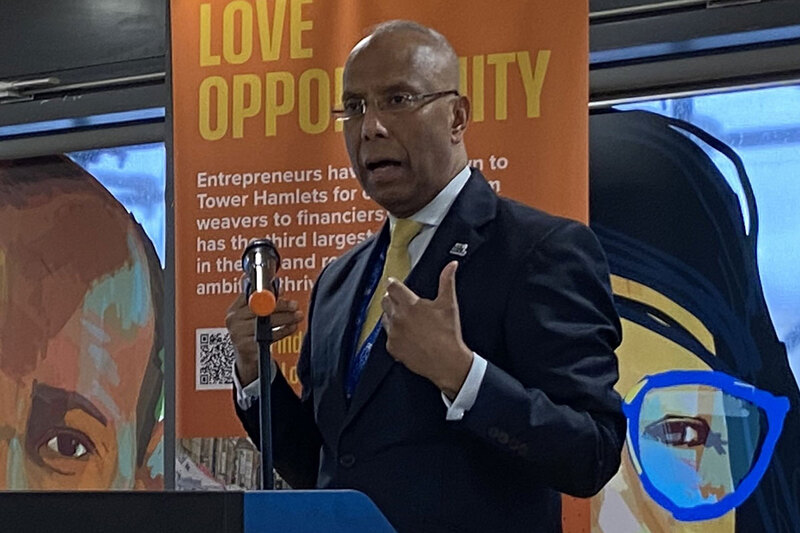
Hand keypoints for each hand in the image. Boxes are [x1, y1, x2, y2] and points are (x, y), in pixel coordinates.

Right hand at [225, 282, 303, 385]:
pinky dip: (284, 331)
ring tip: (298, 315)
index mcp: (235, 308)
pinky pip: (270, 336)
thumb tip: (279, 289)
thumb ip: (265, 301)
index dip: (268, 294)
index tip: (282, 292)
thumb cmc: (252, 330)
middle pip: (260, 309)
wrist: (246, 355)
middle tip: (295, 305)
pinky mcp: (248, 347)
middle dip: (281, 306)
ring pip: (267, 323)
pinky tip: (292, 327)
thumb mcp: (254, 314)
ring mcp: (239, 334)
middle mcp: (234, 320)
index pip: (252, 296)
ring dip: (286, 318)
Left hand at [381, 261, 472, 398]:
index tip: (395, 284)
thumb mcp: (449, 304)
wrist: (447, 361)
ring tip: (406, 319)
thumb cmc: (448, 334)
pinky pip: (388, 336)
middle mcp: (398, 318)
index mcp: (410, 304)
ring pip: (385, 318)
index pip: (392, 287)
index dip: (394, 284)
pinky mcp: (392, 347)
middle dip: (392, 298)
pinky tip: (406, 335)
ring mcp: (394, 333)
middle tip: (403, 302)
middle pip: (386, 300)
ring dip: (392, 315)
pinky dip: (395, 334)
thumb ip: (447, 281)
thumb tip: (451, 265)